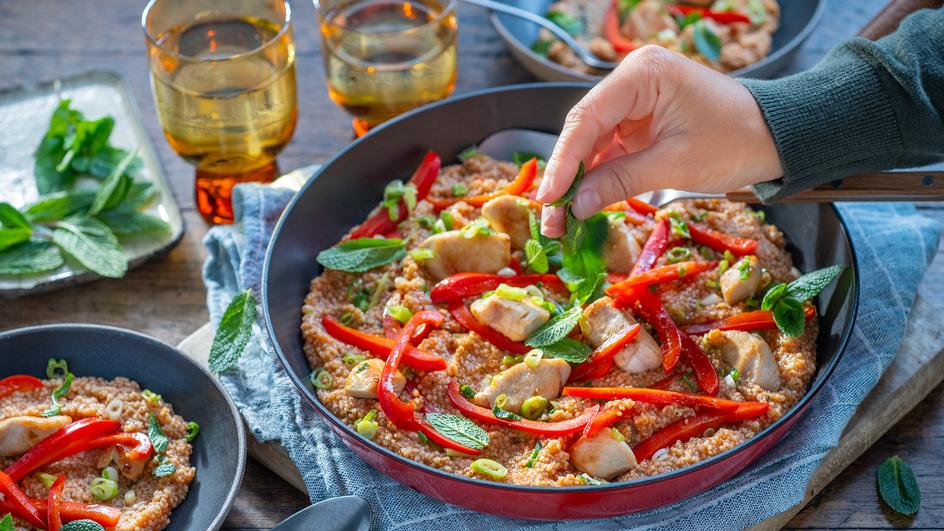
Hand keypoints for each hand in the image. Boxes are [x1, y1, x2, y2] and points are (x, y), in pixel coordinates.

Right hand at [536, 45, 782, 236]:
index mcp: (642, 74)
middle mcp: (631, 81)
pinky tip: (582, 205)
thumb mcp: (675, 164)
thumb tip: (574, 206)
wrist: (775, 137)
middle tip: (549, 217)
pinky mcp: (639, 122)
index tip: (548, 198)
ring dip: (577, 182)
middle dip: (566, 176)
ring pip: (592, 143)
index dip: (564, 161)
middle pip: (584, 130)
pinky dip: (597, 178)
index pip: (588, 117)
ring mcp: (634, 102)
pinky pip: (609, 150)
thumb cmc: (736, 140)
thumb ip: (620, 181)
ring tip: (560, 220)